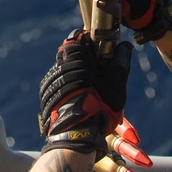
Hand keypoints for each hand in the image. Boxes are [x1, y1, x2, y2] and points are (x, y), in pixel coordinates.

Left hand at [38, 30, 131, 156]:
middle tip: (97, 73)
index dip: (90, 42)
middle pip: (71, 52)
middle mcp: (59, 64)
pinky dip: (67, 86)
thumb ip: (119, 65)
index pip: (79, 36)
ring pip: (64, 67)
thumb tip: (125, 47)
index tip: (100, 52)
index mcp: (75, 57)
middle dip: (83, 59)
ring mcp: (51, 78)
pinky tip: (78, 99)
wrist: (75, 135)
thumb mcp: (115, 87)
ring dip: (75, 73)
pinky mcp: (47, 92)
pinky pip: (59, 82)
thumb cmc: (98, 109)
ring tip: (88, 90)